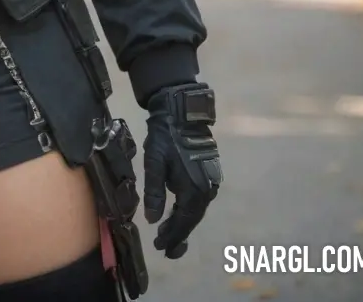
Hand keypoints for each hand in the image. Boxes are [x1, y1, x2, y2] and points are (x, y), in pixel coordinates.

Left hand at [143, 81, 221, 258]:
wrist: (181, 113)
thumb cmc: (166, 137)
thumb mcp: (154, 163)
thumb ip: (154, 192)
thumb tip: (153, 220)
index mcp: (194, 189)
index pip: (184, 221)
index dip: (172, 236)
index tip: (160, 248)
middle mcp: (206, 189)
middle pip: (191, 218)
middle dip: (178, 234)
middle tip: (165, 249)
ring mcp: (209, 182)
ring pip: (194, 210)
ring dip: (182, 222)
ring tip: (168, 234)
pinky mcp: (208, 174)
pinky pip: (196, 200)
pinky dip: (186, 210)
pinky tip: (176, 213)